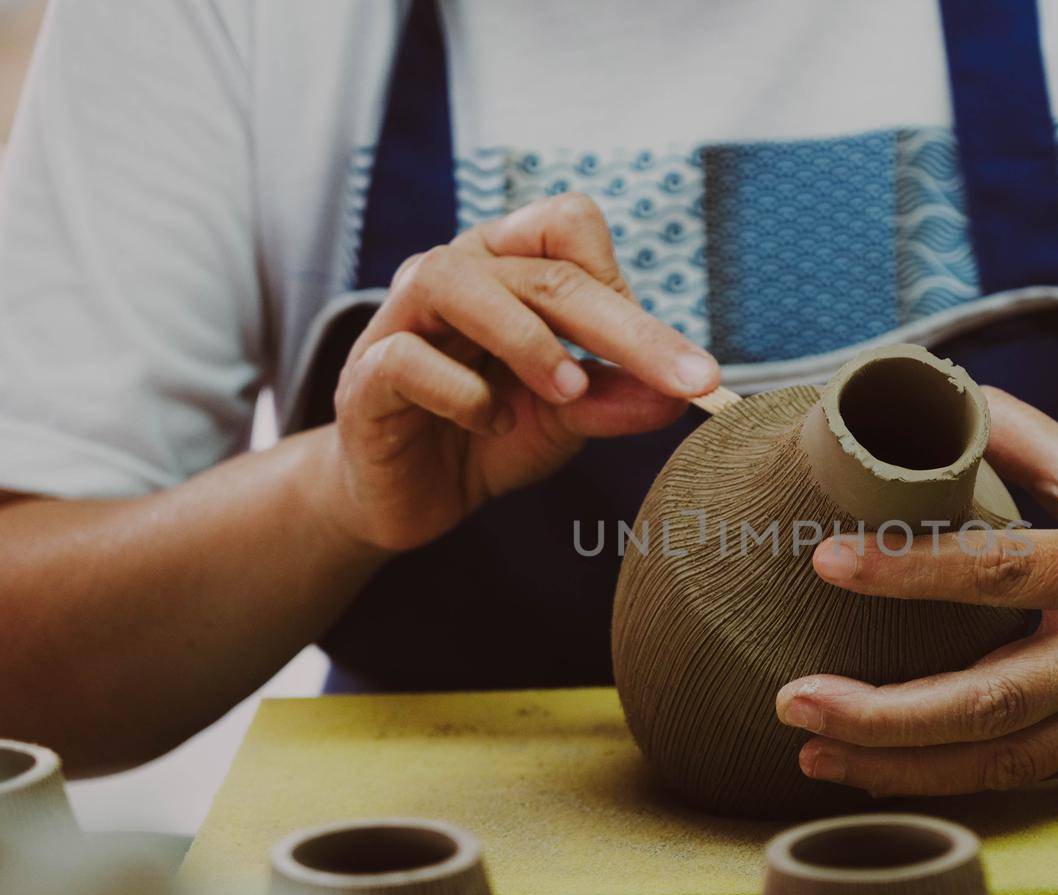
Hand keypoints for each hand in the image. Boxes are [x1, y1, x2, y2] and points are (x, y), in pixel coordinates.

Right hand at [315, 193, 719, 551]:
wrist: (412, 497)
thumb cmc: (492, 435)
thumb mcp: (568, 419)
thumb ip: (619, 400)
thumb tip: (686, 394)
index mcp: (507, 264)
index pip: (569, 227)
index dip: (621, 285)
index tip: (671, 361)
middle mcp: (455, 272)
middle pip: (541, 270)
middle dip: (622, 328)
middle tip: (684, 380)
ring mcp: (402, 317)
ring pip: (455, 282)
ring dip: (527, 339)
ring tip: (569, 392)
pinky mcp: (365, 375)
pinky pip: (408, 359)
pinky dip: (461, 394)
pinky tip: (489, 425)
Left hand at [776, 387, 1057, 796]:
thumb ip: (1020, 435)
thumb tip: (926, 387)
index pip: (999, 569)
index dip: (910, 568)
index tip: (824, 561)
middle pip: (991, 698)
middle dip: (886, 712)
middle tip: (791, 699)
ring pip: (1000, 762)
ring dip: (900, 768)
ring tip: (810, 753)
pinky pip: (1023, 779)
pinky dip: (948, 783)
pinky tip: (876, 773)